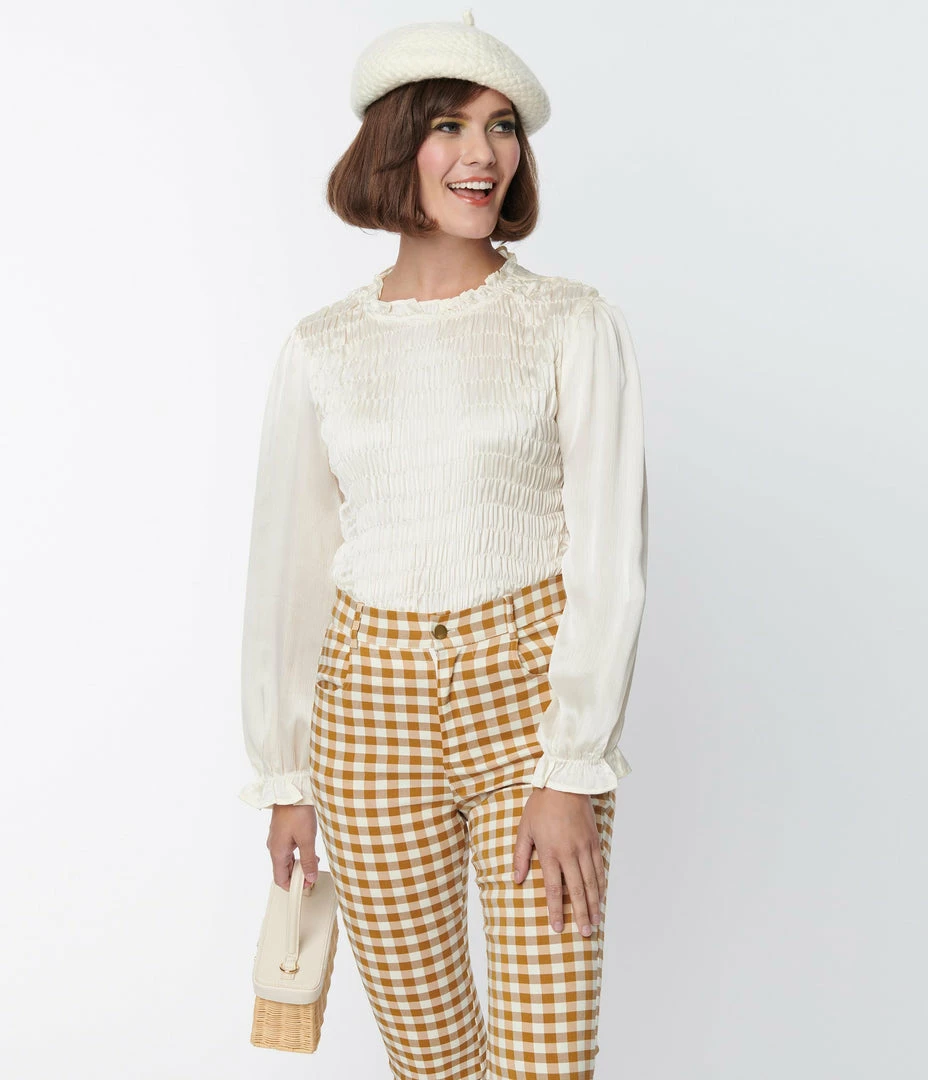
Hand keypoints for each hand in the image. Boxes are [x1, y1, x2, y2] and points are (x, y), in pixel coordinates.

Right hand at [267, 804, 319, 889]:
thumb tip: (310, 877)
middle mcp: (274, 847)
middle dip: (298, 875)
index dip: (293, 886)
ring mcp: (277, 839)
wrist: (292, 790)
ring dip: (299, 864)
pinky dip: (298, 854)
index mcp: (277, 852)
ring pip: (287, 860)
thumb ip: (309, 860)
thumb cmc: (297, 812)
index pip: (280, 879)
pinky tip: (309, 850)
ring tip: (314, 861)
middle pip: (284, 870)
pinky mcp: (282, 831)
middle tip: (313, 873)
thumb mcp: (307, 839)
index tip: (306, 885)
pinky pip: (288, 850)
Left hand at [512, 788, 605, 936]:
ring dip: (594, 904)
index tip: (558, 927)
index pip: (554, 889)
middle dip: (580, 915)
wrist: (565, 782)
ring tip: (595, 922)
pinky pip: (599, 868)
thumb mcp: (524, 829)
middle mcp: (569, 854)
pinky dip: (601, 885)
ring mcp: (584, 848)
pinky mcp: (594, 841)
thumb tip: (517, 879)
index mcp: (550, 852)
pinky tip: (601, 897)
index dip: (556, 910)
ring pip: (592, 883)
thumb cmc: (541, 805)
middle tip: (584, 934)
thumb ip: (520, 856)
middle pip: (577, 891)